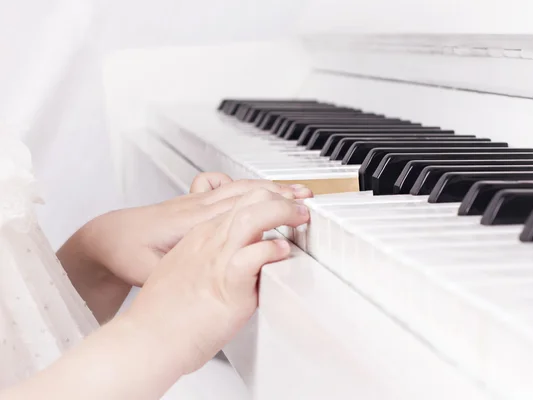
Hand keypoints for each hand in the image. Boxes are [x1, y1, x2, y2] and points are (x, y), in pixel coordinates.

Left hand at [87, 174, 311, 285]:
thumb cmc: (129, 254)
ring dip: (268, 186)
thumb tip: (214, 277)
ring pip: (239, 185)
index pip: (243, 209)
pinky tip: (251, 188)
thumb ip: (183, 272)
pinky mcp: (192, 202)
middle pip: (248, 191)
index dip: (274, 209)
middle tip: (307, 200)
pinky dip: (242, 183)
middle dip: (281, 193)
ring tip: (294, 190)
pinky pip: (223, 185)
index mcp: (194, 223)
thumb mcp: (151, 272)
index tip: (297, 214)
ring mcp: (195, 201)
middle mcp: (199, 207)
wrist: (108, 237)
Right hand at [126, 188, 309, 374]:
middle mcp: (209, 241)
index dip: (266, 199)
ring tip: (299, 218)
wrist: (145, 339)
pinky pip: (253, 255)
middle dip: (281, 197)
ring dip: (282, 212)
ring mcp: (216, 259)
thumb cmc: (164, 313)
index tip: (285, 204)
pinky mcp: (225, 283)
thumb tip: (233, 265)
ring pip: (253, 217)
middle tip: (299, 208)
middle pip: (249, 200)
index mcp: (200, 237)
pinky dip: (271, 249)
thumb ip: (209, 261)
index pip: (238, 202)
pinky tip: (282, 250)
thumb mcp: (185, 272)